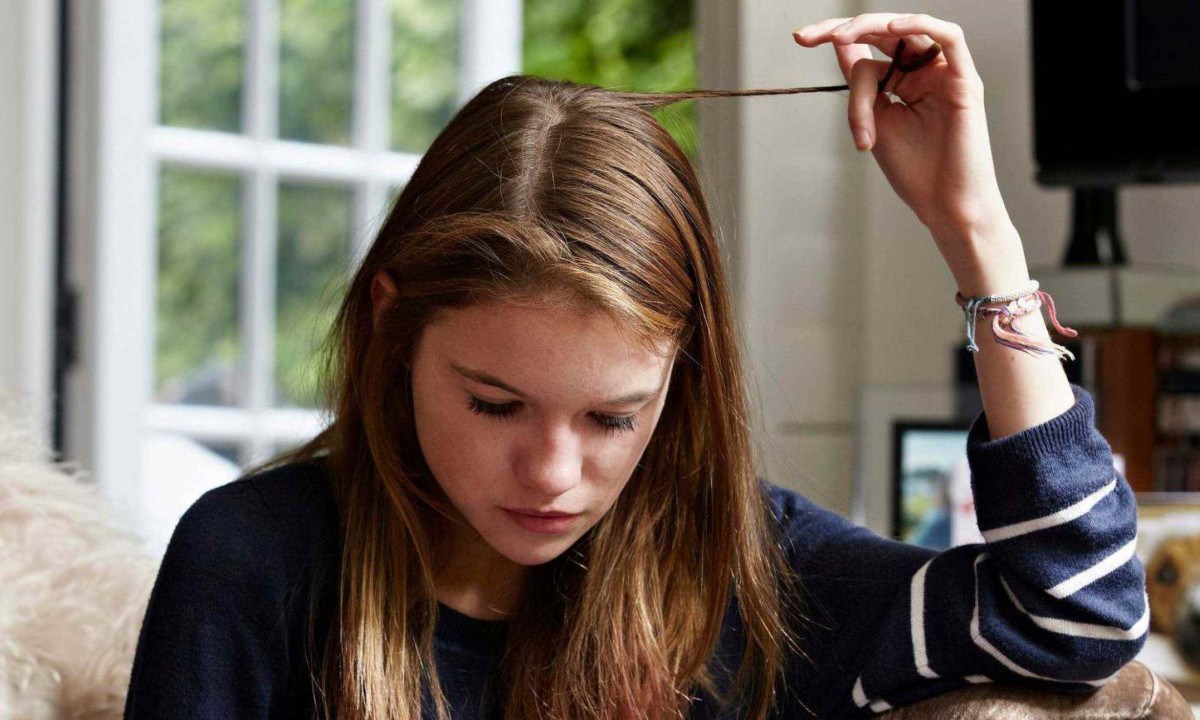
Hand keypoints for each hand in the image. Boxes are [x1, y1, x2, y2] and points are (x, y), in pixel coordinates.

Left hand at [793, 13, 1025, 289]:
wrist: (944, 207)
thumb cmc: (914, 171)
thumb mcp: (874, 121)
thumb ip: (861, 85)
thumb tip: (839, 46)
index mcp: (902, 82)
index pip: (865, 48)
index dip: (832, 37)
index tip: (799, 38)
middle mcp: (924, 72)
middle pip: (883, 31)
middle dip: (843, 29)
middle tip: (809, 36)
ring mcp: (945, 74)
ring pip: (906, 34)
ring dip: (871, 28)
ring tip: (840, 37)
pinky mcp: (965, 81)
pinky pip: (950, 37)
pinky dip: (921, 25)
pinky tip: (893, 26)